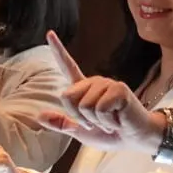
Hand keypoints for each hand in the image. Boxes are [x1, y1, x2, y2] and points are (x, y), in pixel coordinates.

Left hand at [40, 30, 163, 152]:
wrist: (134, 140)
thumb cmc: (110, 134)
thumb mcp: (80, 131)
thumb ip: (62, 123)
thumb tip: (39, 116)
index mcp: (84, 89)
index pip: (68, 67)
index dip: (58, 50)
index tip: (49, 33)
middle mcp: (94, 82)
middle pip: (67, 96)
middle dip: (78, 117)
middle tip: (97, 122)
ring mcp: (107, 83)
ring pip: (84, 106)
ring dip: (96, 121)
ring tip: (110, 121)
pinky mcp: (119, 89)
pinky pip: (100, 109)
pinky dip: (107, 122)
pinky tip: (118, 120)